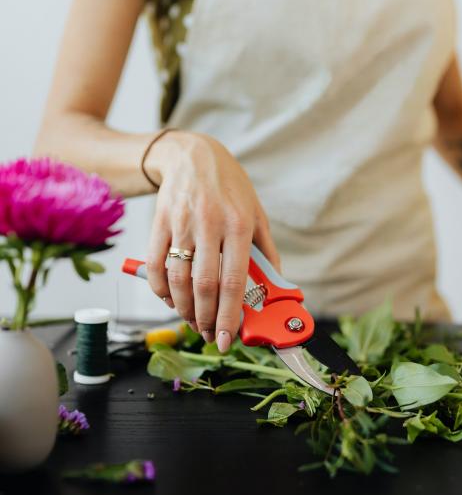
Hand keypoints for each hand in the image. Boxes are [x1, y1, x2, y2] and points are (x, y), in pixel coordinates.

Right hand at [145, 131, 279, 351]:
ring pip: (177, 279)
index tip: (227, 338)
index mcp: (239, 225)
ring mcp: (182, 223)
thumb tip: (272, 288)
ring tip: (193, 320)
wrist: (193, 155)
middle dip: (206, 319)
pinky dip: (160, 290)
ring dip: (183, 309)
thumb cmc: (230, 187)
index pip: (234, 281)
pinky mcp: (160, 222)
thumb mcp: (256, 213)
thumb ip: (265, 251)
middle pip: (204, 285)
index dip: (229, 316)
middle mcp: (210, 224)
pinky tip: (171, 299)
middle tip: (209, 335)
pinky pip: (155, 266)